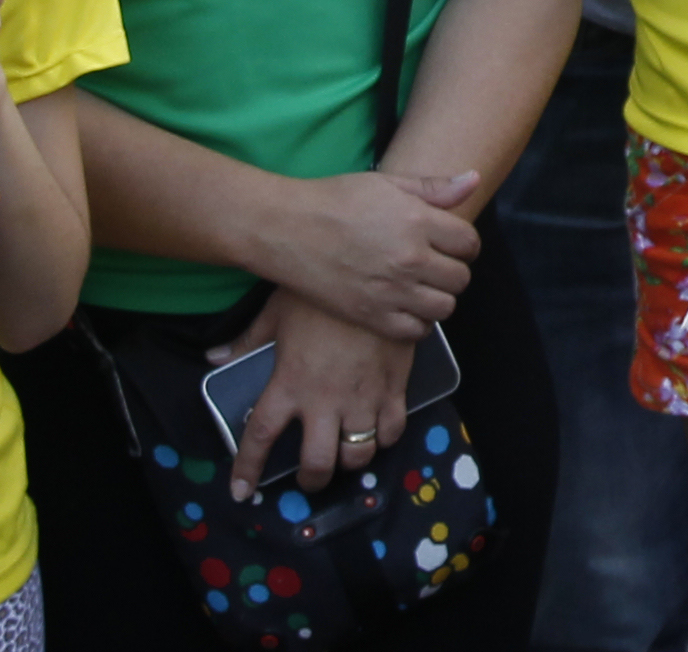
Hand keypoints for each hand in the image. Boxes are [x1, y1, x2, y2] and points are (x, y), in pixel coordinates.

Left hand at [215, 289, 418, 504]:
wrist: (378, 274)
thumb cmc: (320, 293)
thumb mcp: (277, 312)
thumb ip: (247, 341)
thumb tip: (214, 357)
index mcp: (289, 385)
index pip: (260, 439)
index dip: (247, 470)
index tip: (241, 491)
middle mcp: (324, 401)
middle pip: (317, 462)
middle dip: (313, 480)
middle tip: (311, 478)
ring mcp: (362, 397)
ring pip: (358, 453)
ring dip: (350, 461)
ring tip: (346, 455)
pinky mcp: (395, 385)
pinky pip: (393, 429)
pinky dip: (386, 437)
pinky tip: (380, 431)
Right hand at [269, 165, 480, 338]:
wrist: (285, 229)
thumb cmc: (335, 200)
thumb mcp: (388, 184)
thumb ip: (435, 187)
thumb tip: (474, 180)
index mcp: (418, 222)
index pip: (469, 243)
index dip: (465, 244)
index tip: (453, 245)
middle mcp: (410, 259)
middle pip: (460, 278)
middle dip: (454, 271)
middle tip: (437, 267)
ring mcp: (390, 291)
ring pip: (444, 307)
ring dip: (439, 298)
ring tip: (423, 288)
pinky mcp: (368, 315)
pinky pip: (414, 331)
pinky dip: (418, 323)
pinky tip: (407, 308)